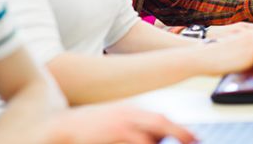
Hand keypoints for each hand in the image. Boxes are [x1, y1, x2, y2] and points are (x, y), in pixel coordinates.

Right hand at [42, 103, 195, 143]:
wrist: (58, 126)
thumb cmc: (85, 128)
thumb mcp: (112, 122)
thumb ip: (132, 128)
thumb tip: (155, 137)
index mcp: (128, 112)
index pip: (159, 119)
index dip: (179, 128)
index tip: (193, 138)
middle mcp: (126, 115)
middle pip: (159, 123)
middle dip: (179, 132)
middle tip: (194, 141)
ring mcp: (117, 126)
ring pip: (148, 138)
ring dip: (158, 143)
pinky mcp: (110, 135)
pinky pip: (135, 142)